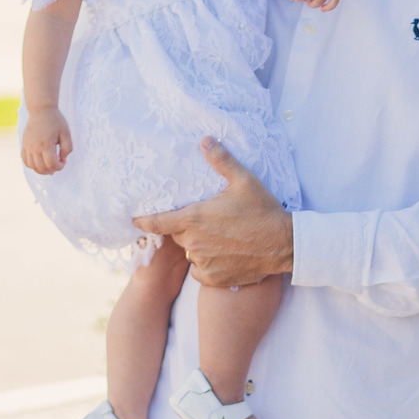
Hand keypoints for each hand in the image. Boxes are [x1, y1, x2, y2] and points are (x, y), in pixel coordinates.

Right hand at [21, 106, 72, 174]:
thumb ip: (67, 149)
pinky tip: (40, 162)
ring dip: (42, 170)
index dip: (60, 166)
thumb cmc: (55, 121)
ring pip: (32, 166)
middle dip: (52, 170)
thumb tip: (62, 160)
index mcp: (46, 144)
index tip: (63, 161)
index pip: (52, 164)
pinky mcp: (24, 144)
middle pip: (41, 168)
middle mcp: (34, 147)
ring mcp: (27, 146)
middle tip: (57, 164)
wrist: (41, 109)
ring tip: (49, 165)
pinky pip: (25, 161)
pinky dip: (33, 165)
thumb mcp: (66, 134)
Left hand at [134, 138, 293, 286]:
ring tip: (223, 240)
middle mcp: (193, 243)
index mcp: (194, 219)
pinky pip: (201, 271)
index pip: (157, 222)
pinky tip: (225, 257)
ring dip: (200, 247)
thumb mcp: (244, 180)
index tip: (135, 221)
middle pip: (179, 236)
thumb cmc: (263, 211)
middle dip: (189, 229)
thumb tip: (205, 140)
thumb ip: (221, 160)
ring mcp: (202, 262)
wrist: (284, 244)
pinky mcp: (213, 278)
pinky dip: (208, 265)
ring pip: (191, 253)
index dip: (144, 222)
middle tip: (211, 223)